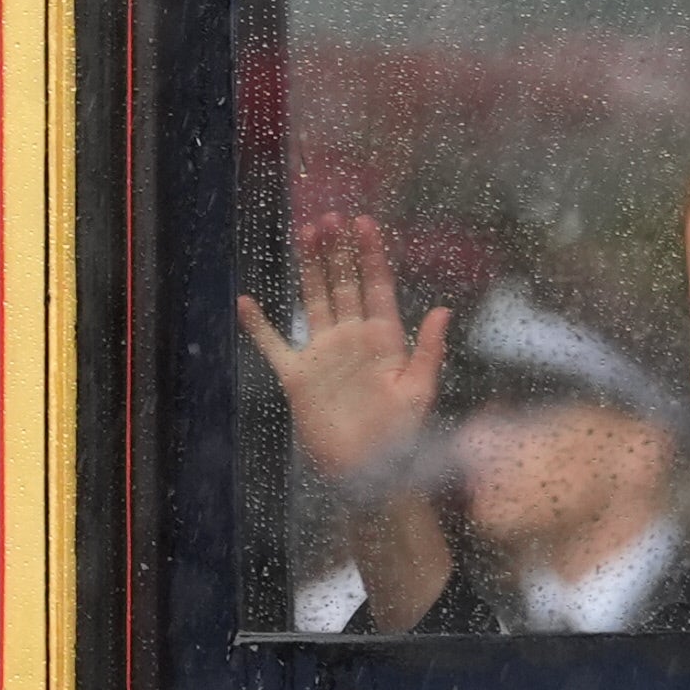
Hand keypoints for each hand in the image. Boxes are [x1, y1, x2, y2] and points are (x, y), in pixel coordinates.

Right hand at [238, 213, 451, 480]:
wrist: (369, 473)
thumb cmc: (401, 436)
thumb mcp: (420, 391)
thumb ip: (429, 350)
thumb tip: (443, 310)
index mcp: (384, 339)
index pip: (377, 287)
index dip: (371, 255)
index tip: (366, 223)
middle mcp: (352, 339)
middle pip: (343, 284)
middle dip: (338, 250)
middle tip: (330, 216)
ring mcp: (323, 354)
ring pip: (313, 300)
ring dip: (309, 268)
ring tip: (304, 233)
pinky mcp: (298, 376)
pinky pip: (274, 345)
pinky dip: (258, 326)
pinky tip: (246, 302)